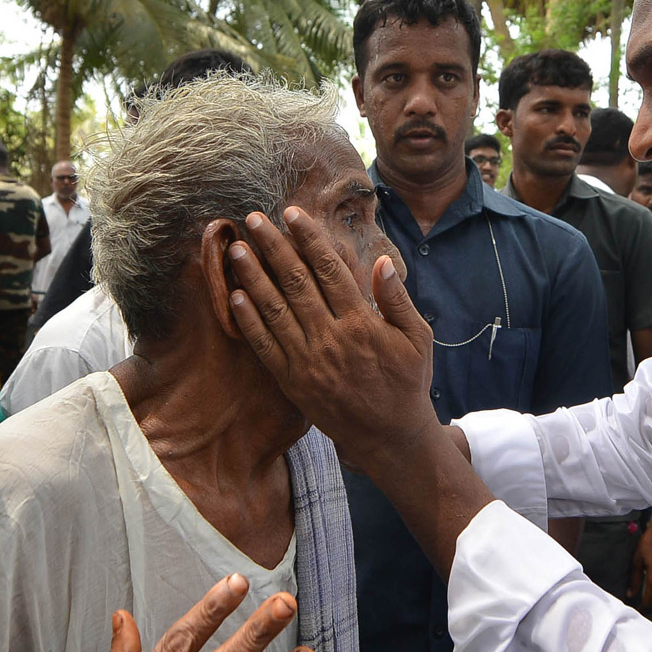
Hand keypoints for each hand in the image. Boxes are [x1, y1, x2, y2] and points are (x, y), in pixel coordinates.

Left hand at [228, 208, 437, 468]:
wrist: (389, 437)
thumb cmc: (407, 383)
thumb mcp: (417, 338)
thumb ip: (397, 299)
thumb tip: (382, 261)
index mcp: (361, 322)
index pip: (329, 270)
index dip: (309, 239)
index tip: (292, 214)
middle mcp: (330, 337)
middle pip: (295, 282)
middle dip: (273, 247)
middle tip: (253, 219)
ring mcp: (308, 360)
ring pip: (274, 309)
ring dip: (253, 276)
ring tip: (236, 249)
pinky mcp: (292, 381)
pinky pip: (265, 346)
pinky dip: (248, 321)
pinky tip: (234, 296)